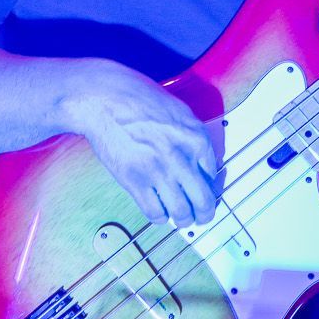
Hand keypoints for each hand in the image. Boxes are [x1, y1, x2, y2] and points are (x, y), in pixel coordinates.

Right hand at [61, 59, 218, 226]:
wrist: (105, 99)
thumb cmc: (138, 98)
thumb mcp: (178, 111)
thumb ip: (192, 137)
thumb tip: (201, 163)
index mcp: (196, 137)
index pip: (213, 175)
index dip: (209, 188)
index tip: (204, 192)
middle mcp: (182, 157)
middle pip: (203, 200)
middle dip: (204, 214)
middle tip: (201, 217)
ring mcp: (158, 171)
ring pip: (181, 212)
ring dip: (183, 220)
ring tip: (181, 218)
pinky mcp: (135, 181)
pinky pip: (155, 212)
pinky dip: (160, 217)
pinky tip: (158, 211)